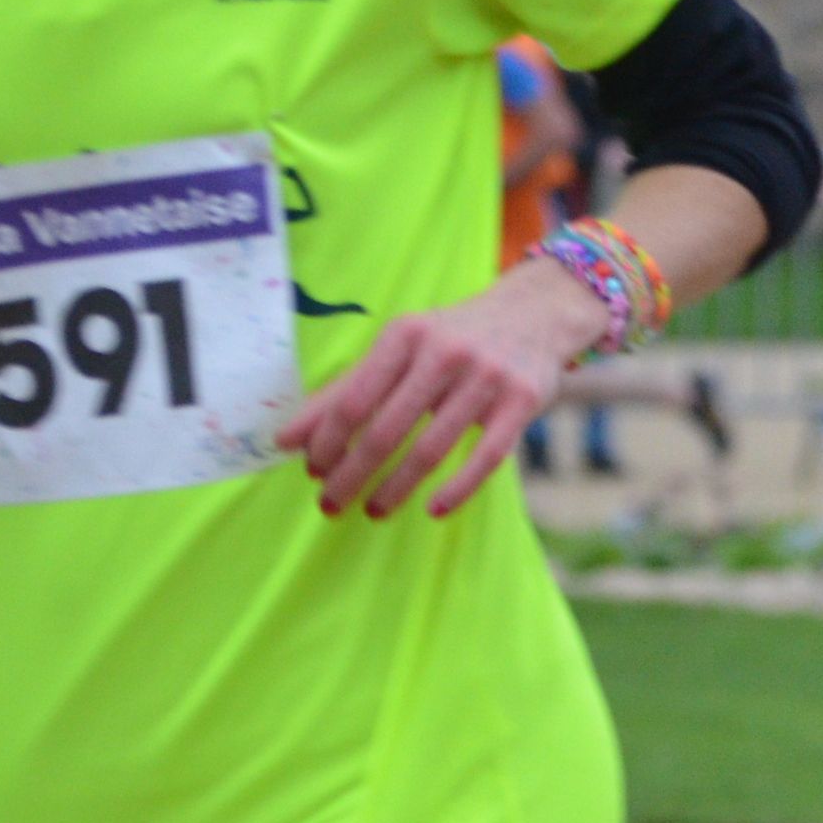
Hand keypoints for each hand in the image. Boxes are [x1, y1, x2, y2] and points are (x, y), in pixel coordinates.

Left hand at [278, 259, 612, 518]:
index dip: (327, 442)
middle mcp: (445, 352)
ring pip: (432, 447)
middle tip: (330, 506)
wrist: (537, 311)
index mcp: (405, 335)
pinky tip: (434, 509)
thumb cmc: (453, 337)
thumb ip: (344, 391)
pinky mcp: (522, 401)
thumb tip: (285, 440)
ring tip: (373, 511)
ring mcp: (487, 377)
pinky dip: (458, 488)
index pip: (353, 398)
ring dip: (396, 488)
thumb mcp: (399, 348)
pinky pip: (486, 456)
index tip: (312, 473)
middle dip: (352, 474)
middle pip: (386, 428)